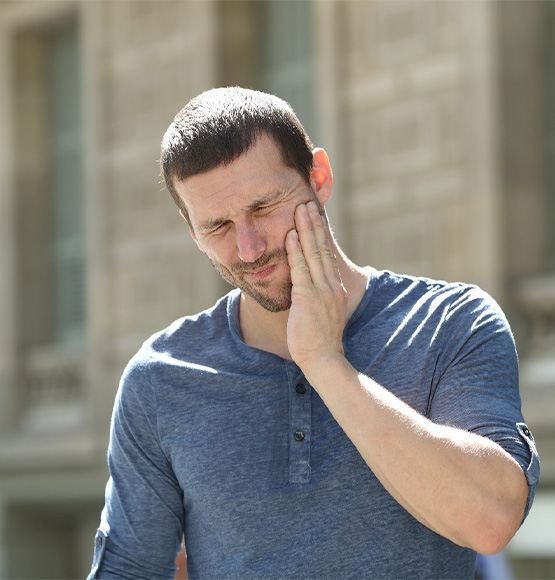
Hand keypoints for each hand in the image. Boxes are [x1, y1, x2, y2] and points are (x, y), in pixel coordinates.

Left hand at [285, 201, 347, 371]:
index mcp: (336, 289)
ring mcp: (322, 290)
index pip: (327, 255)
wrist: (323, 358)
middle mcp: (332, 285)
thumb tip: (306, 290)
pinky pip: (300, 268)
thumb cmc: (319, 341)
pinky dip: (295, 250)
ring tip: (301, 209)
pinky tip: (289, 235)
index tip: (317, 218)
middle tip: (308, 203)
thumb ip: (317, 298)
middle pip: (322, 248)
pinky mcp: (308, 296)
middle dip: (315, 224)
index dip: (321, 235)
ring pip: (313, 252)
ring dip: (305, 229)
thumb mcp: (322, 314)